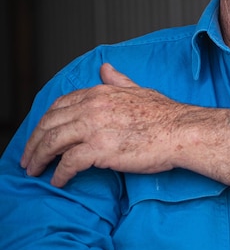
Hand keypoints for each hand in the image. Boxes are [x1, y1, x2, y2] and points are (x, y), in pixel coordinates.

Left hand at [21, 63, 184, 186]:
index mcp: (100, 93)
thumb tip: (106, 68)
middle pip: (49, 124)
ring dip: (39, 158)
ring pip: (52, 142)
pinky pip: (68, 163)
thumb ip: (118, 81)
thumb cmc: (167, 115)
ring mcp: (94, 128)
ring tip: (34, 170)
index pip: (60, 105)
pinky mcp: (99, 150)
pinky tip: (57, 181)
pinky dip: (59, 174)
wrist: (182, 131)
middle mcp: (92, 107)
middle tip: (29, 157)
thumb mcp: (139, 90)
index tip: (41, 134)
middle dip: (34, 142)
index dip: (46, 121)